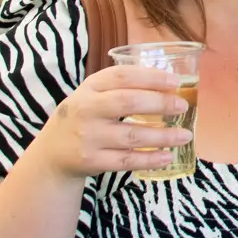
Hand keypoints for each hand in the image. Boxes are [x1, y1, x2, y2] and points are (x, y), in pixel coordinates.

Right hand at [27, 64, 192, 179]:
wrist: (52, 152)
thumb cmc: (84, 116)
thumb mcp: (93, 94)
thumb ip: (121, 87)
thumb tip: (169, 83)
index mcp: (89, 87)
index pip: (121, 76)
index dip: (151, 77)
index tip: (175, 81)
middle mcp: (86, 109)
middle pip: (128, 103)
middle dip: (160, 103)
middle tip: (183, 106)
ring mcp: (88, 137)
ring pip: (132, 135)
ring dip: (163, 136)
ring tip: (185, 135)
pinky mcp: (92, 161)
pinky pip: (127, 160)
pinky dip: (150, 159)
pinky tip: (168, 156)